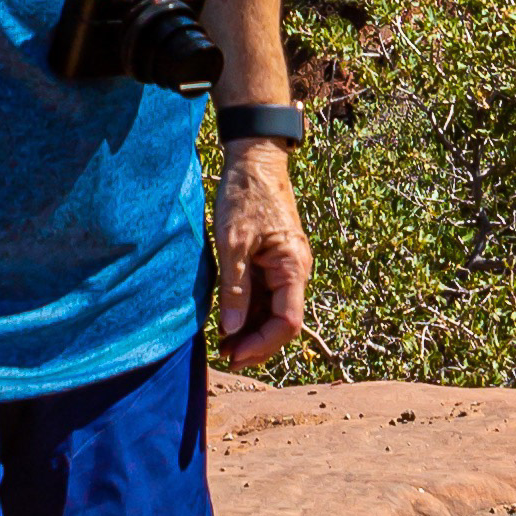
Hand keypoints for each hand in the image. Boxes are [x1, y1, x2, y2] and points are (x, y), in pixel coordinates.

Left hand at [212, 136, 312, 366]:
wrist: (255, 158)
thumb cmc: (245, 195)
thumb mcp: (233, 241)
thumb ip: (234, 287)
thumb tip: (231, 329)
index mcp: (293, 267)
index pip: (286, 323)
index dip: (261, 345)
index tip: (233, 354)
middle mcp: (295, 271)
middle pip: (281, 323)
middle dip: (255, 344)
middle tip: (223, 356)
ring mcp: (284, 268)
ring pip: (271, 312)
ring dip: (249, 331)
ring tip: (221, 344)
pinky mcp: (272, 262)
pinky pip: (264, 296)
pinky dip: (247, 312)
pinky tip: (226, 322)